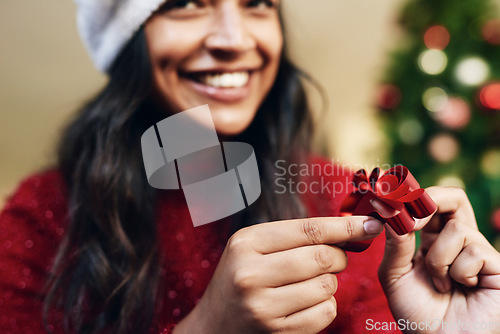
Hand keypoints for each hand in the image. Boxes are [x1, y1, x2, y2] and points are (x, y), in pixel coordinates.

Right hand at [174, 216, 383, 333]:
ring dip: (330, 283)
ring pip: (326, 286)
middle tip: (335, 258)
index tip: (370, 224)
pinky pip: (324, 312)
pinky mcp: (277, 331)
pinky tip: (307, 302)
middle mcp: (251, 273)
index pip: (308, 230)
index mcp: (246, 243)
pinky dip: (326, 305)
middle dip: (338, 257)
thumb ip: (292, 236)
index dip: (345, 226)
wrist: (213, 325)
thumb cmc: (239, 278)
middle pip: (321, 257)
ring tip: (311, 283)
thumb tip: (346, 228)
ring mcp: (263, 306)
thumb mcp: (252, 247)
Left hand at [378, 187, 499, 332]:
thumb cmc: (417, 312)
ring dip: (439, 259)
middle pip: (453, 198)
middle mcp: (456, 241)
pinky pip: (474, 251)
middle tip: (413, 219)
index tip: (389, 200)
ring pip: (457, 229)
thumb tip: (393, 212)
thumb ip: (395, 244)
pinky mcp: (497, 266)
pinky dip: (459, 272)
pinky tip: (464, 288)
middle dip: (430, 201)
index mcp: (431, 239)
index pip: (428, 204)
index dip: (412, 197)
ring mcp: (478, 251)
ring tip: (441, 284)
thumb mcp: (395, 275)